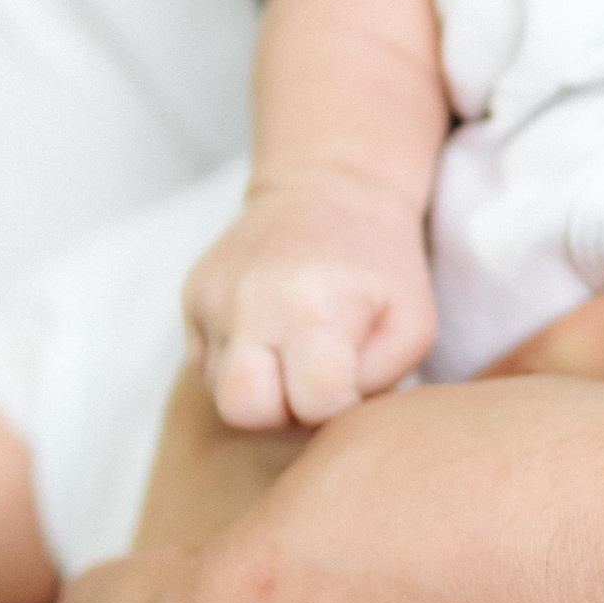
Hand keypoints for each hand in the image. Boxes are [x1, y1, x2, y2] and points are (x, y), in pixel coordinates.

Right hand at [182, 177, 435, 428]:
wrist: (330, 188)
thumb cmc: (382, 266)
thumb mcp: (412, 324)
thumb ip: (379, 382)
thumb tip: (330, 414)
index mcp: (315, 309)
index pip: (311, 405)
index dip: (335, 409)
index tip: (351, 385)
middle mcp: (251, 305)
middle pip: (243, 410)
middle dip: (282, 413)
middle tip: (316, 381)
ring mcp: (211, 299)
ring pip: (219, 391)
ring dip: (262, 388)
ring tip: (297, 352)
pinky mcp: (190, 296)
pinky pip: (205, 362)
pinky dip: (240, 363)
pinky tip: (273, 335)